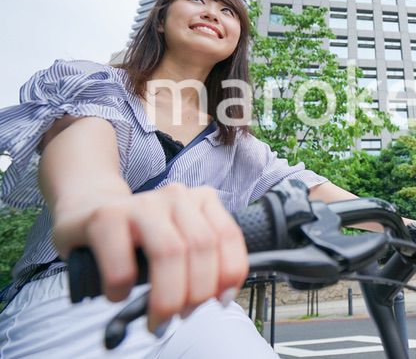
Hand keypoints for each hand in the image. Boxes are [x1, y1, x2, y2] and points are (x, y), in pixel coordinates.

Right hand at [53, 184, 247, 332]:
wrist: (85, 211)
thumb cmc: (138, 236)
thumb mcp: (180, 239)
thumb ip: (204, 259)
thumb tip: (221, 296)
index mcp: (201, 200)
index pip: (228, 235)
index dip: (230, 272)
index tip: (221, 300)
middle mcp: (176, 196)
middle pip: (201, 246)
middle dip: (197, 292)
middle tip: (182, 315)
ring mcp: (141, 203)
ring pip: (169, 252)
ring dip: (168, 296)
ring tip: (158, 318)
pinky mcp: (106, 217)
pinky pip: (122, 262)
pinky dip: (123, 288)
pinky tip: (119, 295)